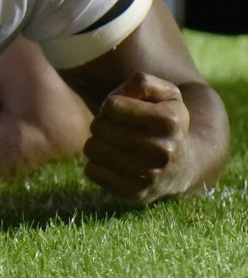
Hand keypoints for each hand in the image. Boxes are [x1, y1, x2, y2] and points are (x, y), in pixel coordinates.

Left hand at [83, 72, 192, 203]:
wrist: (185, 164)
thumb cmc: (164, 119)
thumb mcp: (164, 93)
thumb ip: (142, 83)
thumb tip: (117, 100)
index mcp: (170, 120)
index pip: (112, 106)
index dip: (111, 105)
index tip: (122, 110)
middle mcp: (163, 150)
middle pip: (99, 127)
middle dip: (102, 123)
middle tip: (116, 128)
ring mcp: (150, 176)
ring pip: (92, 149)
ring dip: (97, 142)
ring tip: (113, 143)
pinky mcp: (136, 194)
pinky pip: (92, 171)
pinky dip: (96, 164)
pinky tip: (112, 161)